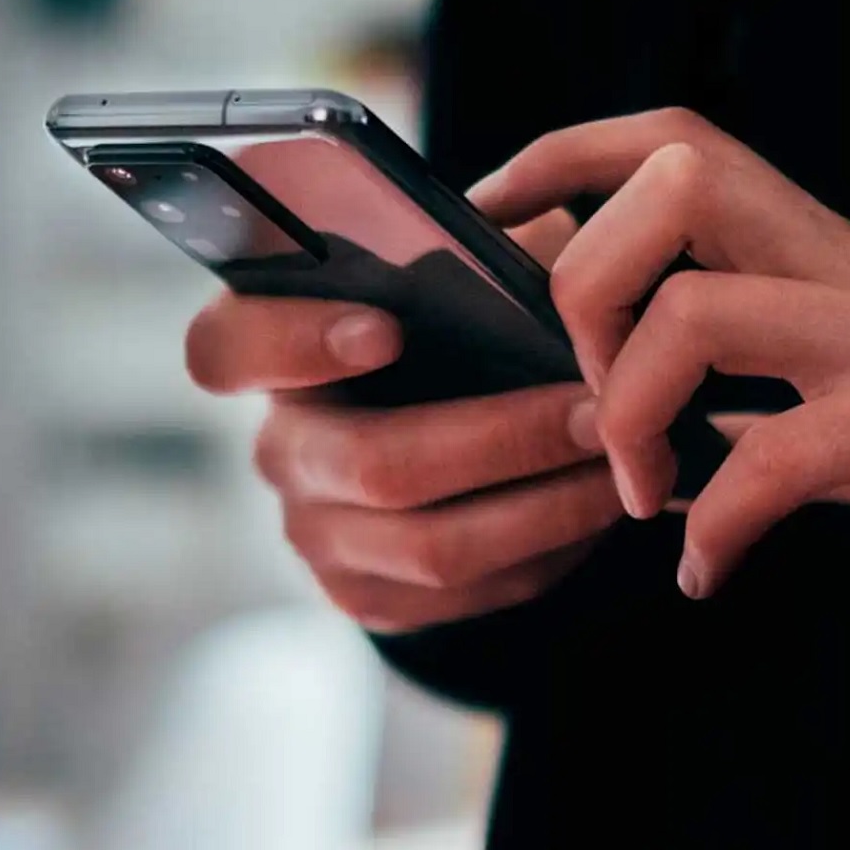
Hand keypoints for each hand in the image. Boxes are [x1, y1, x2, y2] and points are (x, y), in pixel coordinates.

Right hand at [184, 211, 623, 631]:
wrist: (458, 430)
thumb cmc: (462, 325)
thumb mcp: (465, 269)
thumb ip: (480, 254)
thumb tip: (541, 262)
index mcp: (273, 349)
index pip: (226, 347)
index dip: (294, 343)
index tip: (386, 328)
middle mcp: (281, 448)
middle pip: (373, 464)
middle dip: (504, 438)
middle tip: (597, 411)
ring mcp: (317, 533)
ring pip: (432, 546)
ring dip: (546, 505)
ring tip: (623, 463)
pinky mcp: (367, 596)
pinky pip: (464, 593)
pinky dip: (546, 551)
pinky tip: (598, 508)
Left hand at [470, 109, 849, 597]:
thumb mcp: (844, 383)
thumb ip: (746, 384)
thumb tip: (628, 412)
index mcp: (814, 245)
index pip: (673, 141)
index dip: (564, 156)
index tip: (491, 217)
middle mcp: (843, 264)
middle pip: (672, 187)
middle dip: (586, 286)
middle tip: (587, 397)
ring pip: (700, 312)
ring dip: (634, 414)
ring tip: (642, 496)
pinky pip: (781, 457)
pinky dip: (721, 524)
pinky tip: (709, 571)